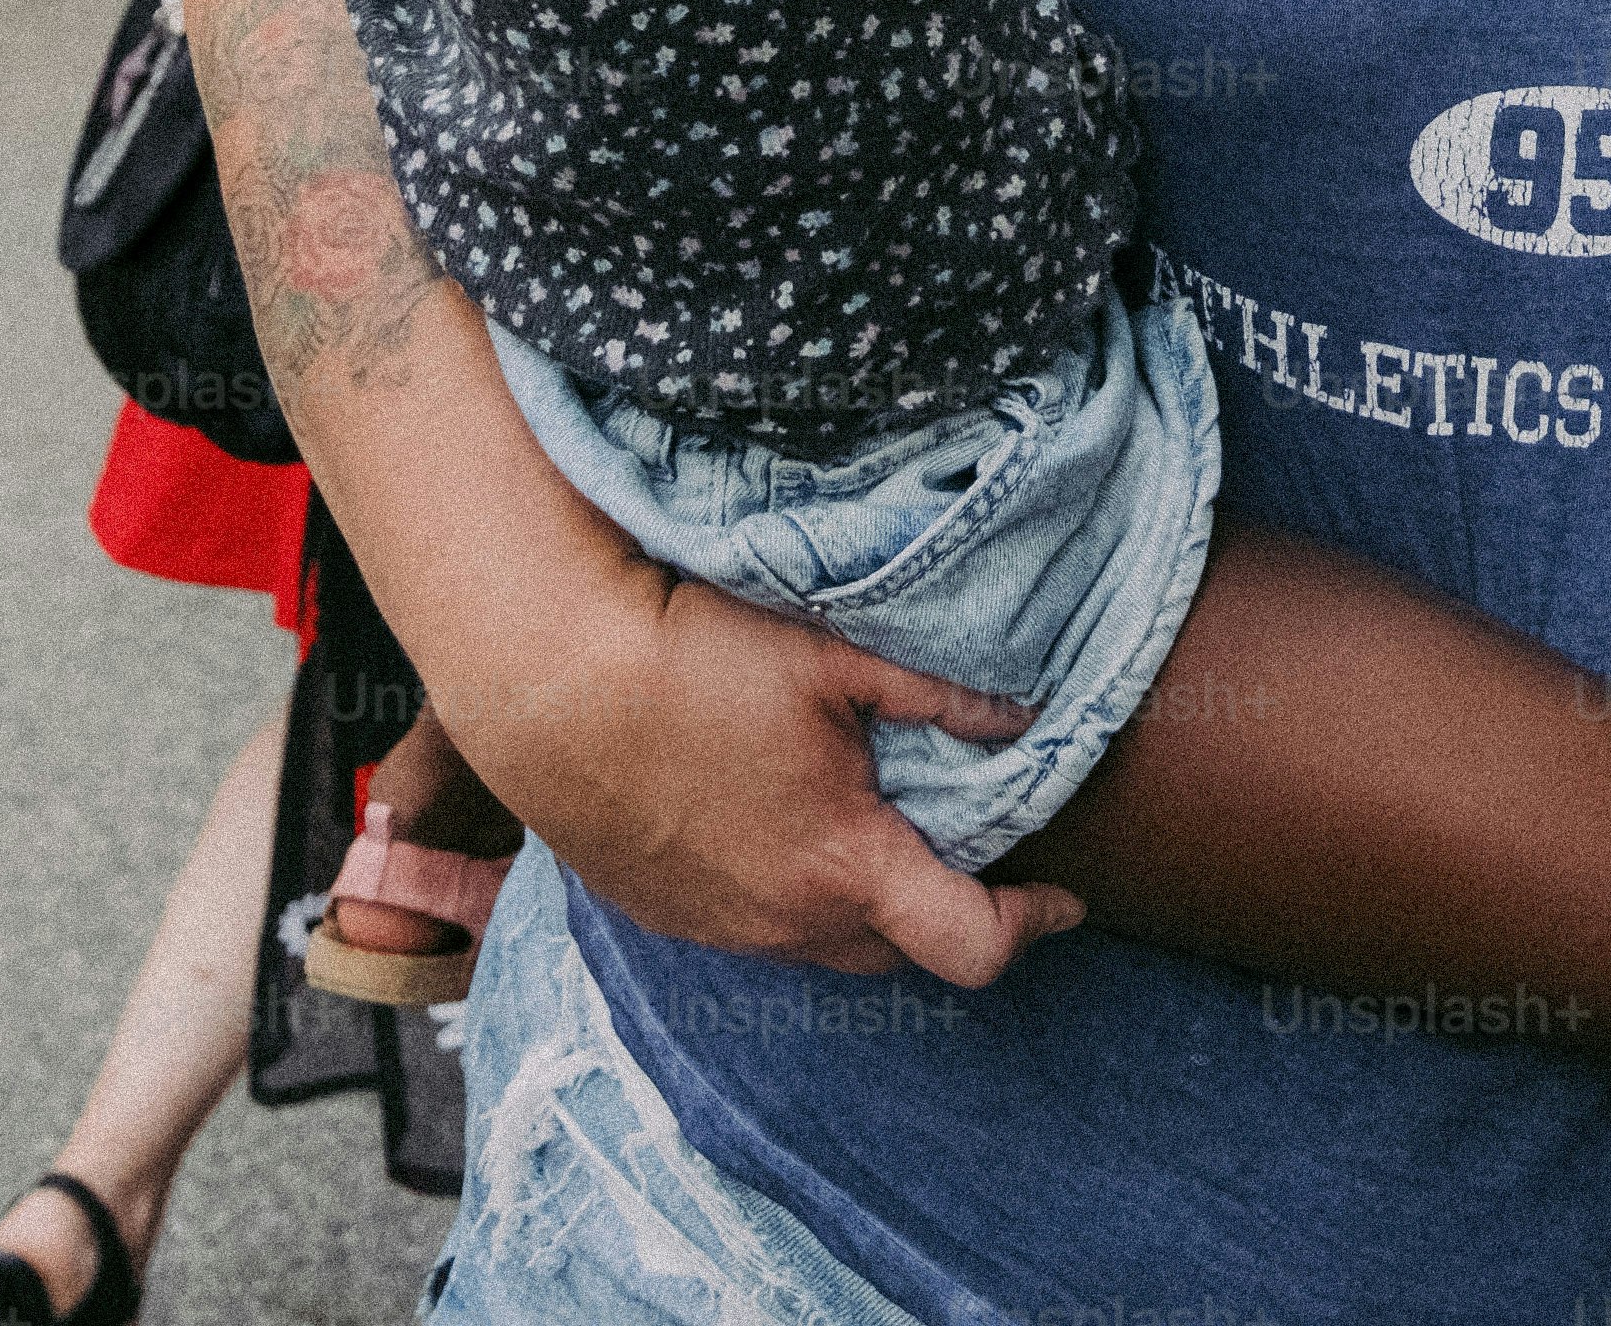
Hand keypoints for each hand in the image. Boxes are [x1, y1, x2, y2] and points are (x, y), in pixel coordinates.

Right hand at [440, 566, 1080, 984]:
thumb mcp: (834, 658)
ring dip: (861, 910)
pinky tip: (779, 833)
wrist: (546, 680)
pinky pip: (750, 930)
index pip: (969, 945)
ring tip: (873, 840)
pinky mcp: (661, 912)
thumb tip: (1030, 714)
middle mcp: (782, 921)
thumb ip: (941, 693)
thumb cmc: (694, 656)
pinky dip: (786, 900)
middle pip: (897, 955)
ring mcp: (716, 926)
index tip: (1064, 897)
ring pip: (819, 947)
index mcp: (843, 867)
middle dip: (946, 918)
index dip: (1032, 926)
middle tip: (971, 858)